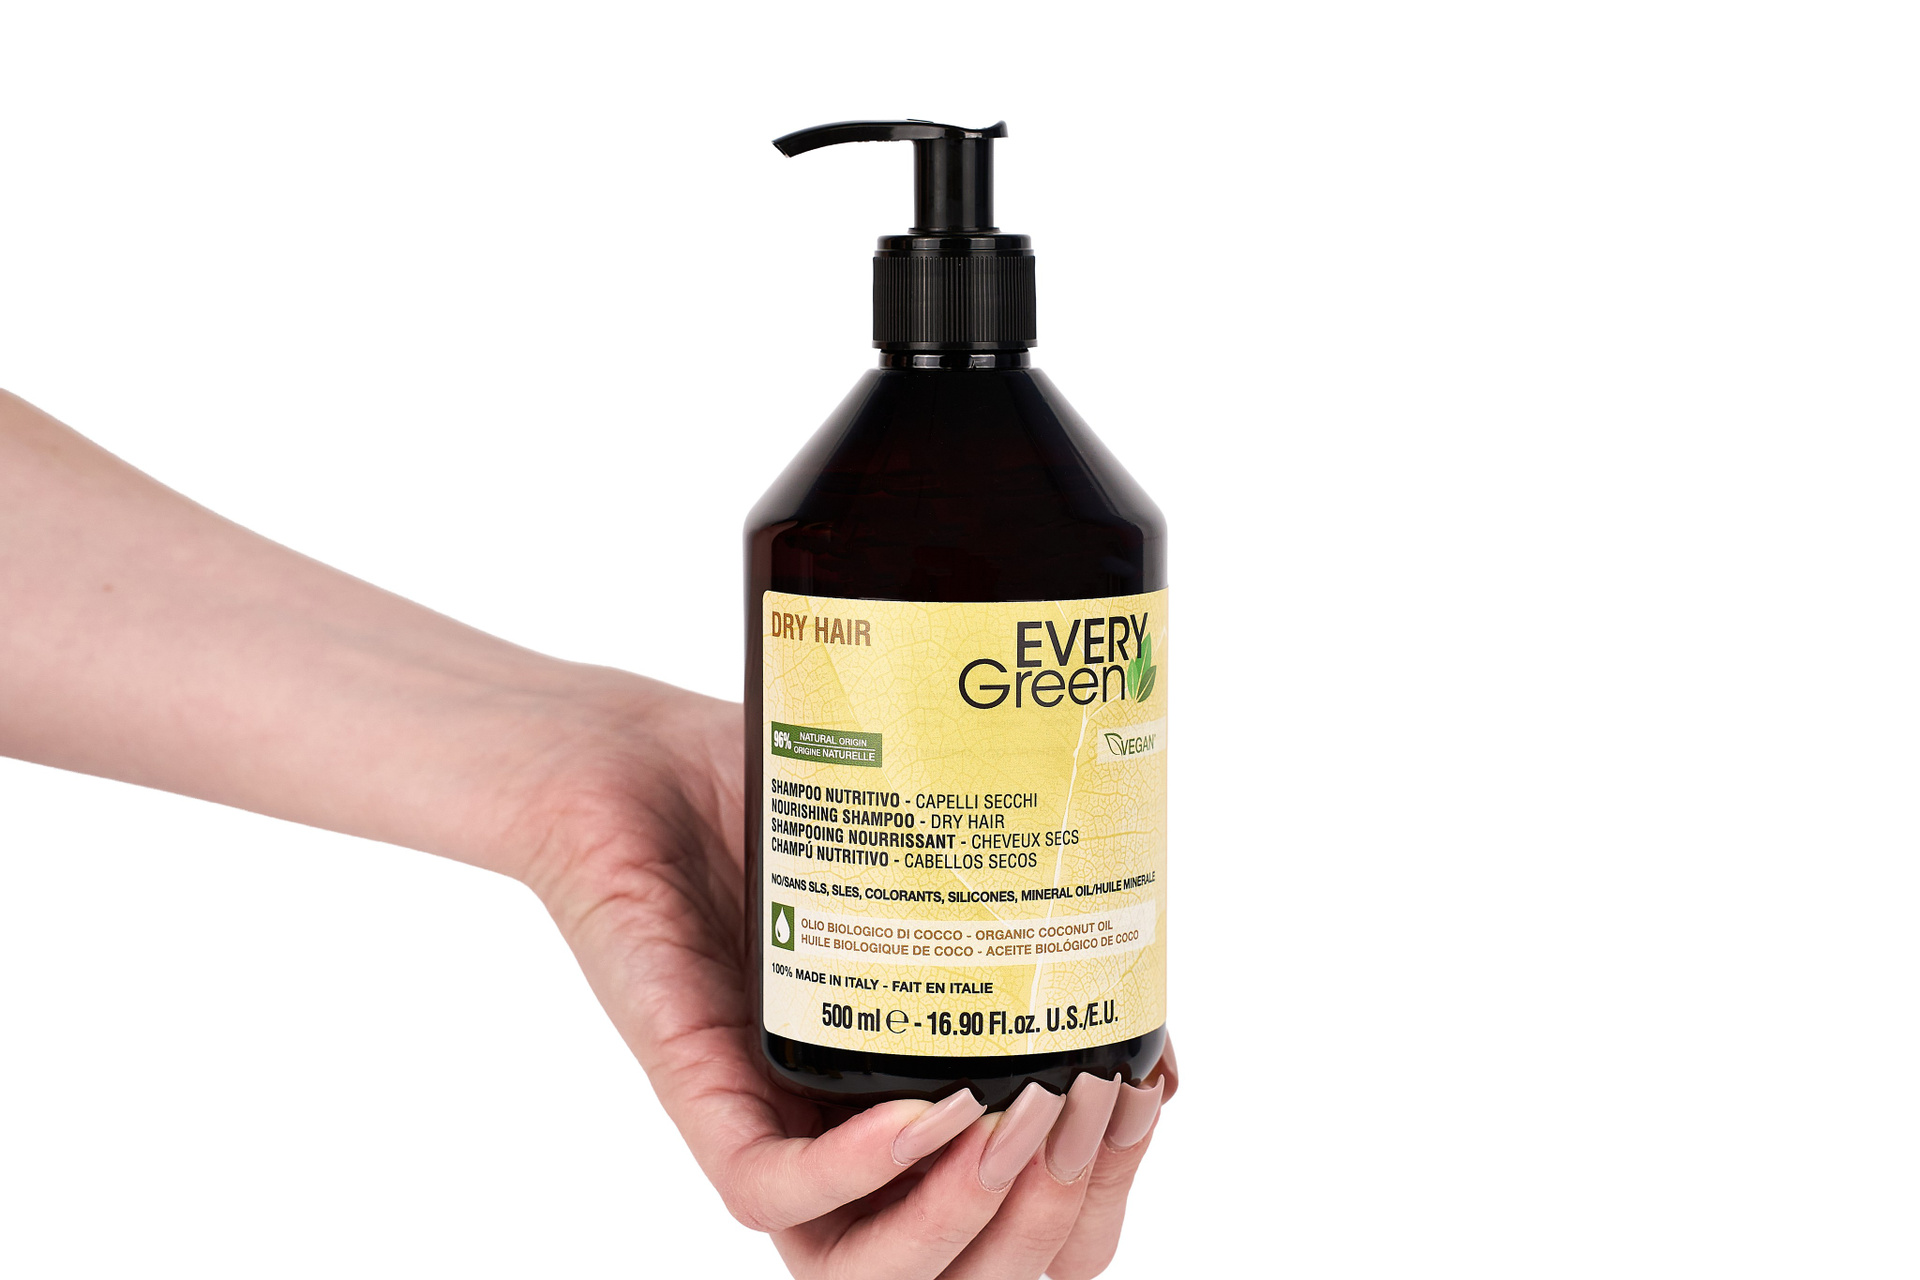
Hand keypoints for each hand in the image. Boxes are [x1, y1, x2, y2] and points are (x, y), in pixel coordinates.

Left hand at [514, 675, 1175, 1278]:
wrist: (635, 758)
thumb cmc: (781, 812)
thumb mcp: (933, 889)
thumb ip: (1024, 958)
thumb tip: (1153, 1046)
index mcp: (908, 1109)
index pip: (1020, 1228)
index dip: (1097, 1200)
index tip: (1148, 1095)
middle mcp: (841, 1138)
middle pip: (961, 1270)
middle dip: (1052, 1216)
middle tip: (1098, 1100)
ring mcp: (764, 1119)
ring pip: (860, 1268)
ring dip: (965, 1217)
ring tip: (1022, 1116)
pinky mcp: (690, 1085)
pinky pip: (765, 1187)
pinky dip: (859, 1173)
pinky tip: (927, 1110)